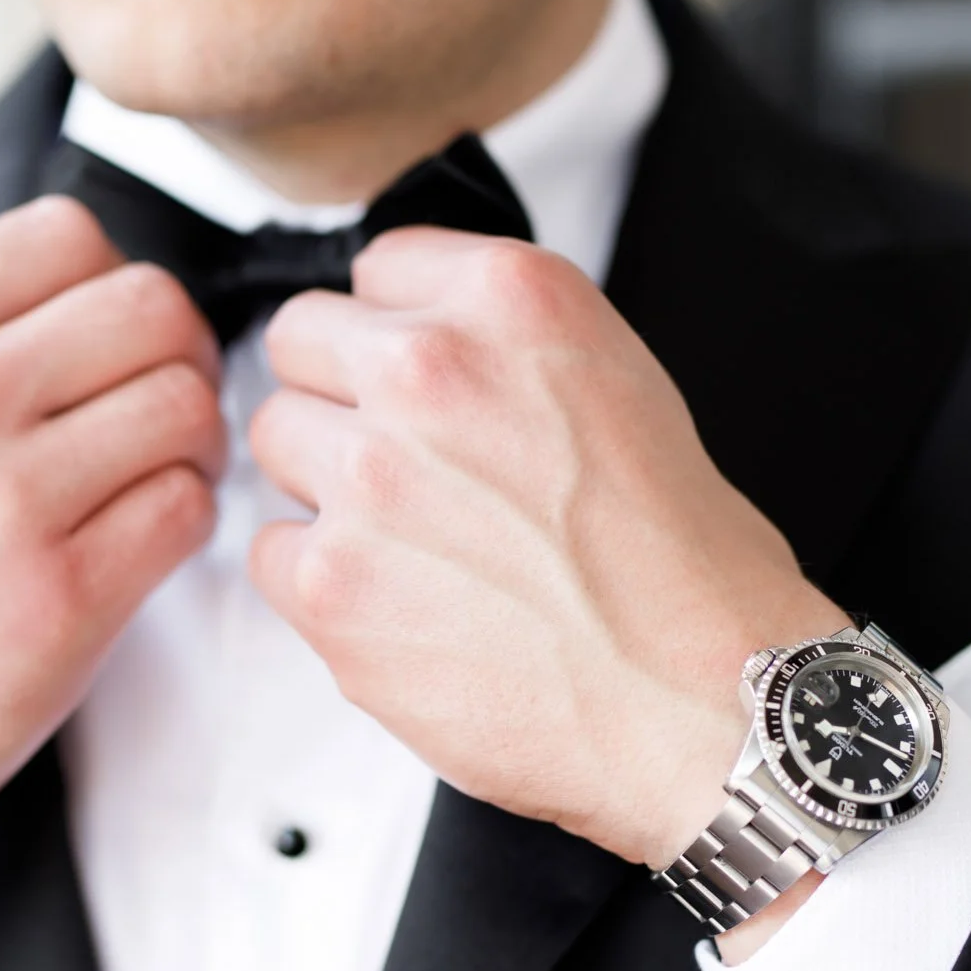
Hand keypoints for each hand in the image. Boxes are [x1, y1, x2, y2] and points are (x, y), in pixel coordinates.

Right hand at [0, 197, 224, 970]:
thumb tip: (70, 298)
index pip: (68, 235)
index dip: (116, 290)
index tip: (109, 351)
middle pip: (149, 308)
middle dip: (177, 358)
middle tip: (159, 418)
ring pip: (184, 403)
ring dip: (195, 444)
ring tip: (154, 483)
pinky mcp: (56, 600)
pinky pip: (184, 508)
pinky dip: (185, 521)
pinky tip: (142, 547)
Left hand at [249, 228, 842, 873]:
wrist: (699, 701)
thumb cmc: (685, 569)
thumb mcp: (621, 383)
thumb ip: (507, 349)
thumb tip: (428, 346)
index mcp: (509, 301)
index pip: (377, 269)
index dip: (397, 334)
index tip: (419, 384)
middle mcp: (429, 372)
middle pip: (301, 344)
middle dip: (343, 398)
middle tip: (406, 468)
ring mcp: (368, 477)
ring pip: (277, 442)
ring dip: (326, 487)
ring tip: (414, 546)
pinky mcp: (331, 583)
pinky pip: (271, 552)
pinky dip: (320, 584)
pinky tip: (403, 607)